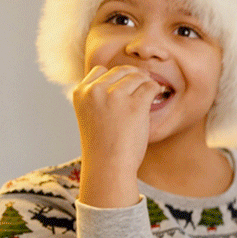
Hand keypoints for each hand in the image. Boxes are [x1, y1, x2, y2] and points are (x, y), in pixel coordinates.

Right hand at [72, 64, 160, 207]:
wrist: (108, 167)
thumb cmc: (102, 146)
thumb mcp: (90, 116)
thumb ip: (98, 97)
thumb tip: (122, 79)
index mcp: (80, 93)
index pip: (100, 70)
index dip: (115, 78)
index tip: (124, 88)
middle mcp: (95, 91)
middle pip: (121, 70)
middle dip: (133, 77)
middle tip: (142, 87)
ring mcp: (115, 96)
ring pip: (137, 76)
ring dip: (145, 84)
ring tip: (147, 96)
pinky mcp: (135, 105)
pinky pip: (151, 86)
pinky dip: (155, 91)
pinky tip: (155, 97)